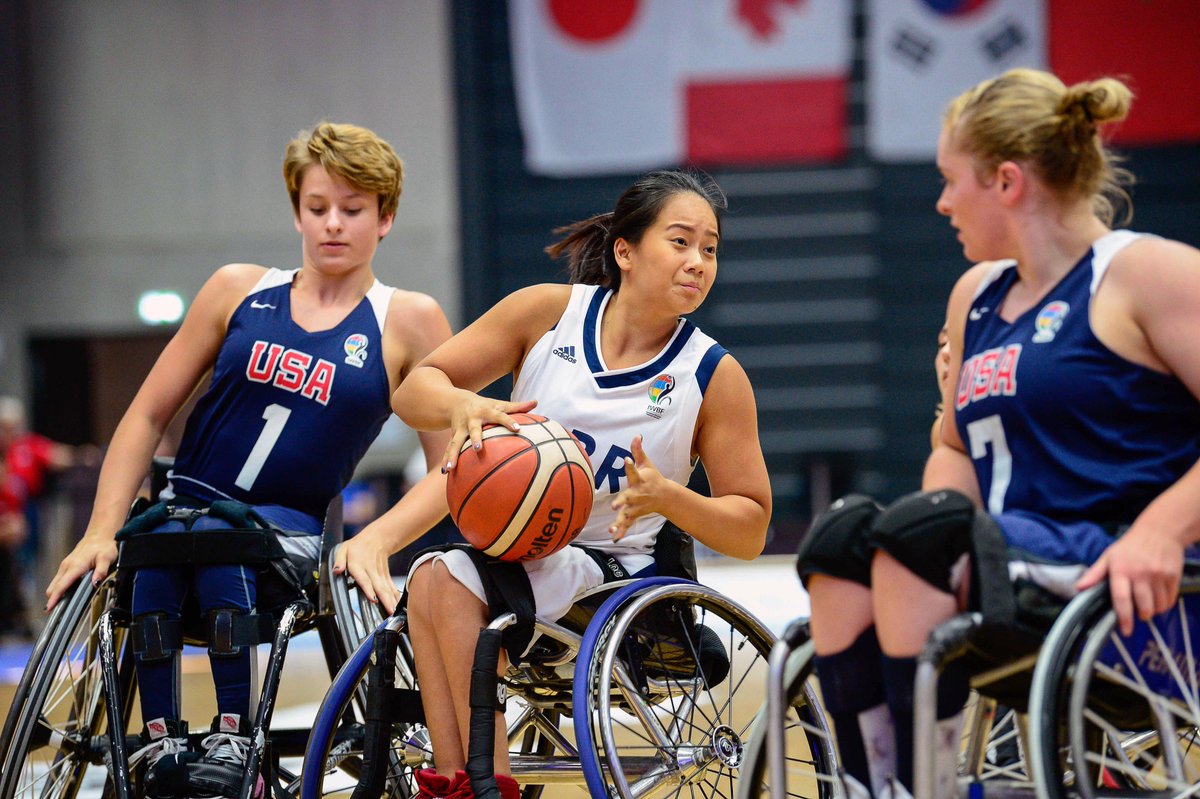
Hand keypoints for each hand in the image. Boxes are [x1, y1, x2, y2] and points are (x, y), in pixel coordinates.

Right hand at [46, 533, 117, 610]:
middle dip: (53, 599)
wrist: (99, 535)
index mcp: (75, 566)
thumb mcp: (107, 558)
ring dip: (55, 594)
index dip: (55, 598)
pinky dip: (59, 588)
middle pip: (54, 586)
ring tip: (60, 606)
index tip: (49, 608)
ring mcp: (65, 565)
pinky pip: (59, 579)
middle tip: (57, 613)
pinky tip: (66, 594)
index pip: (61, 585)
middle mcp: (67, 566)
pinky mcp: (66, 565)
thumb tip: (95, 583)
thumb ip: (101, 571)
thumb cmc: (104, 546)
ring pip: (55, 583)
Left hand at [333, 528, 401, 614]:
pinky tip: (398, 606)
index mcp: (359, 565)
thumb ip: (339, 561)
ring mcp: (380, 574)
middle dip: (384, 599)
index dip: (369, 589)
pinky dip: (395, 596)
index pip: (364, 578)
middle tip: (389, 611)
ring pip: (386, 588)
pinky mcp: (386, 576)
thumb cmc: (357, 546)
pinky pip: (391, 587)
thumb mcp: (343, 549)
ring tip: (394, 612)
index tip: (373, 598)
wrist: (377, 538)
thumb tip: (336, 570)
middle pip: (379, 586)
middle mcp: (371, 571)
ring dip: (391, 600)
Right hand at [443, 395, 537, 470]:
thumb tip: (535, 402)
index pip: (500, 416)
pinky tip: (445, 473)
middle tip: (479, 449)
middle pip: (474, 430)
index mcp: (486, 412)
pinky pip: (448, 449)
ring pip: (456, 442)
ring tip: (451, 468)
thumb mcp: (499, 404)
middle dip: (476, 439)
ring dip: (452, 455)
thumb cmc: (484, 405)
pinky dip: (445, 459)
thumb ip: (517, 406)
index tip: (517, 428)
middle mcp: (472, 420)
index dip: (508, 421)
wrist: (456, 401)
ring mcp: (461, 429)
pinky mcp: (453, 436)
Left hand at [609, 436, 668, 540]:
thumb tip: (636, 435)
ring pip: (627, 515)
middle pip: (628, 498)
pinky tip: (614, 537)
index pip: (633, 471)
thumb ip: (638, 450)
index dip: (630, 465)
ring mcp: (635, 506)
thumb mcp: (646, 463)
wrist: (665, 496)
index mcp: (639, 480)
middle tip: (614, 506)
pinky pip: (627, 524)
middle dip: (621, 502)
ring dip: (619, 522)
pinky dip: (621, 531)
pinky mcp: (634, 515)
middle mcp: (637, 494)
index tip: (626, 460)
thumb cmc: (652, 477)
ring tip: (611, 528)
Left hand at [1076, 522, 1183, 636]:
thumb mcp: (1108, 557)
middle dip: (1141, 616)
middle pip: (1144, 606)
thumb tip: (1078, 588)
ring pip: (1158, 606)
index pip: (1121, 598)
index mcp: (1121, 570)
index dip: (1124, 618)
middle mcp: (1140, 573)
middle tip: (1138, 614)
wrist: (1159, 531)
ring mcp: (1159, 575)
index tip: (1125, 631)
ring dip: (1153, 611)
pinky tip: (1158, 599)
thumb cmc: (1130, 546)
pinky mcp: (1173, 576)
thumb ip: (1094, 574)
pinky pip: (1170, 600)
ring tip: (1148, 606)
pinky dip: (1164, 604)